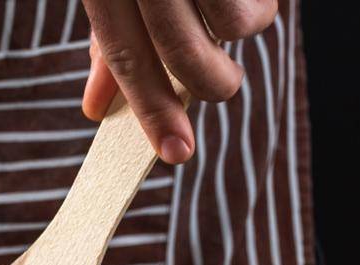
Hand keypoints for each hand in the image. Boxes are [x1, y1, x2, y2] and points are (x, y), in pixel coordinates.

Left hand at [80, 0, 276, 163]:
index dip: (153, 112)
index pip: (127, 59)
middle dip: (210, 83)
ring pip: (235, 24)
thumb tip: (96, 108)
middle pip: (184, 53)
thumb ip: (109, 43)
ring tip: (235, 6)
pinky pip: (263, 0)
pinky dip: (261, 2)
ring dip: (243, 27)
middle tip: (220, 83)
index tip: (176, 153)